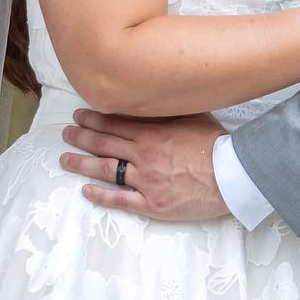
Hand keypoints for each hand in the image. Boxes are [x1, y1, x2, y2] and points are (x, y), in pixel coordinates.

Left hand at [60, 110, 229, 219]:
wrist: (233, 176)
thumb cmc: (217, 144)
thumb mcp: (194, 116)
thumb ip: (170, 109)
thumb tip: (156, 94)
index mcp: (152, 133)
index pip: (113, 123)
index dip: (92, 119)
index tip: (78, 116)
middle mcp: (144, 155)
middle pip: (103, 144)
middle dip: (81, 137)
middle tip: (66, 133)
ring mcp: (146, 181)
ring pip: (105, 170)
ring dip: (82, 163)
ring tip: (65, 158)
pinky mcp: (152, 204)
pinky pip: (120, 200)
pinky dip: (101, 196)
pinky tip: (86, 191)